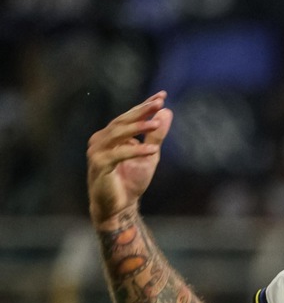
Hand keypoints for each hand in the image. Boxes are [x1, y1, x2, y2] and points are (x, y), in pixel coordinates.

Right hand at [87, 91, 172, 222]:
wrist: (118, 207)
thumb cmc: (131, 181)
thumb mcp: (150, 156)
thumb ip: (156, 136)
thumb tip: (167, 112)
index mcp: (111, 135)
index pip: (129, 117)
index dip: (144, 106)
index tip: (161, 96)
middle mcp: (101, 139)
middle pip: (122, 121)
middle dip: (141, 111)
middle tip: (158, 102)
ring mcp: (97, 151)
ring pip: (118, 134)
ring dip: (137, 128)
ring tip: (156, 123)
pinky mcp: (99, 165)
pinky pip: (118, 155)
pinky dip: (135, 151)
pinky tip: (152, 150)